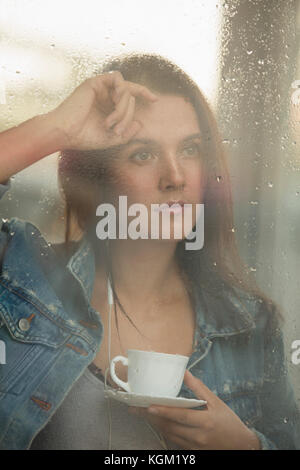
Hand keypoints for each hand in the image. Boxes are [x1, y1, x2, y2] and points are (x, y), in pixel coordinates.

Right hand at [47, 71, 157, 150]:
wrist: (66, 133)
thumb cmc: (85, 137)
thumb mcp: (112, 139)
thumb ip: (127, 133)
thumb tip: (140, 123)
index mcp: (107, 106)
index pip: (129, 95)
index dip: (144, 94)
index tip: (155, 100)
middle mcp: (104, 95)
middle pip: (130, 97)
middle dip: (128, 116)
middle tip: (118, 130)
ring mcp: (99, 88)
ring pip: (126, 90)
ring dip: (124, 109)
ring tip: (112, 123)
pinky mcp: (94, 82)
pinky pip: (118, 80)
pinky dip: (121, 93)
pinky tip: (113, 106)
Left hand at [129, 370, 260, 449]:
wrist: (241, 445)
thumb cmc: (229, 421)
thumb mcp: (216, 402)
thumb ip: (199, 388)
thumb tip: (185, 372)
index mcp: (205, 421)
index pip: (180, 416)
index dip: (164, 412)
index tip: (149, 406)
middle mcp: (199, 436)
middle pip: (170, 426)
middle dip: (151, 417)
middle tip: (136, 409)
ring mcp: (195, 446)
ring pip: (169, 435)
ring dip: (155, 424)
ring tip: (141, 414)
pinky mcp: (193, 452)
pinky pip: (174, 442)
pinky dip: (164, 432)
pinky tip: (156, 424)